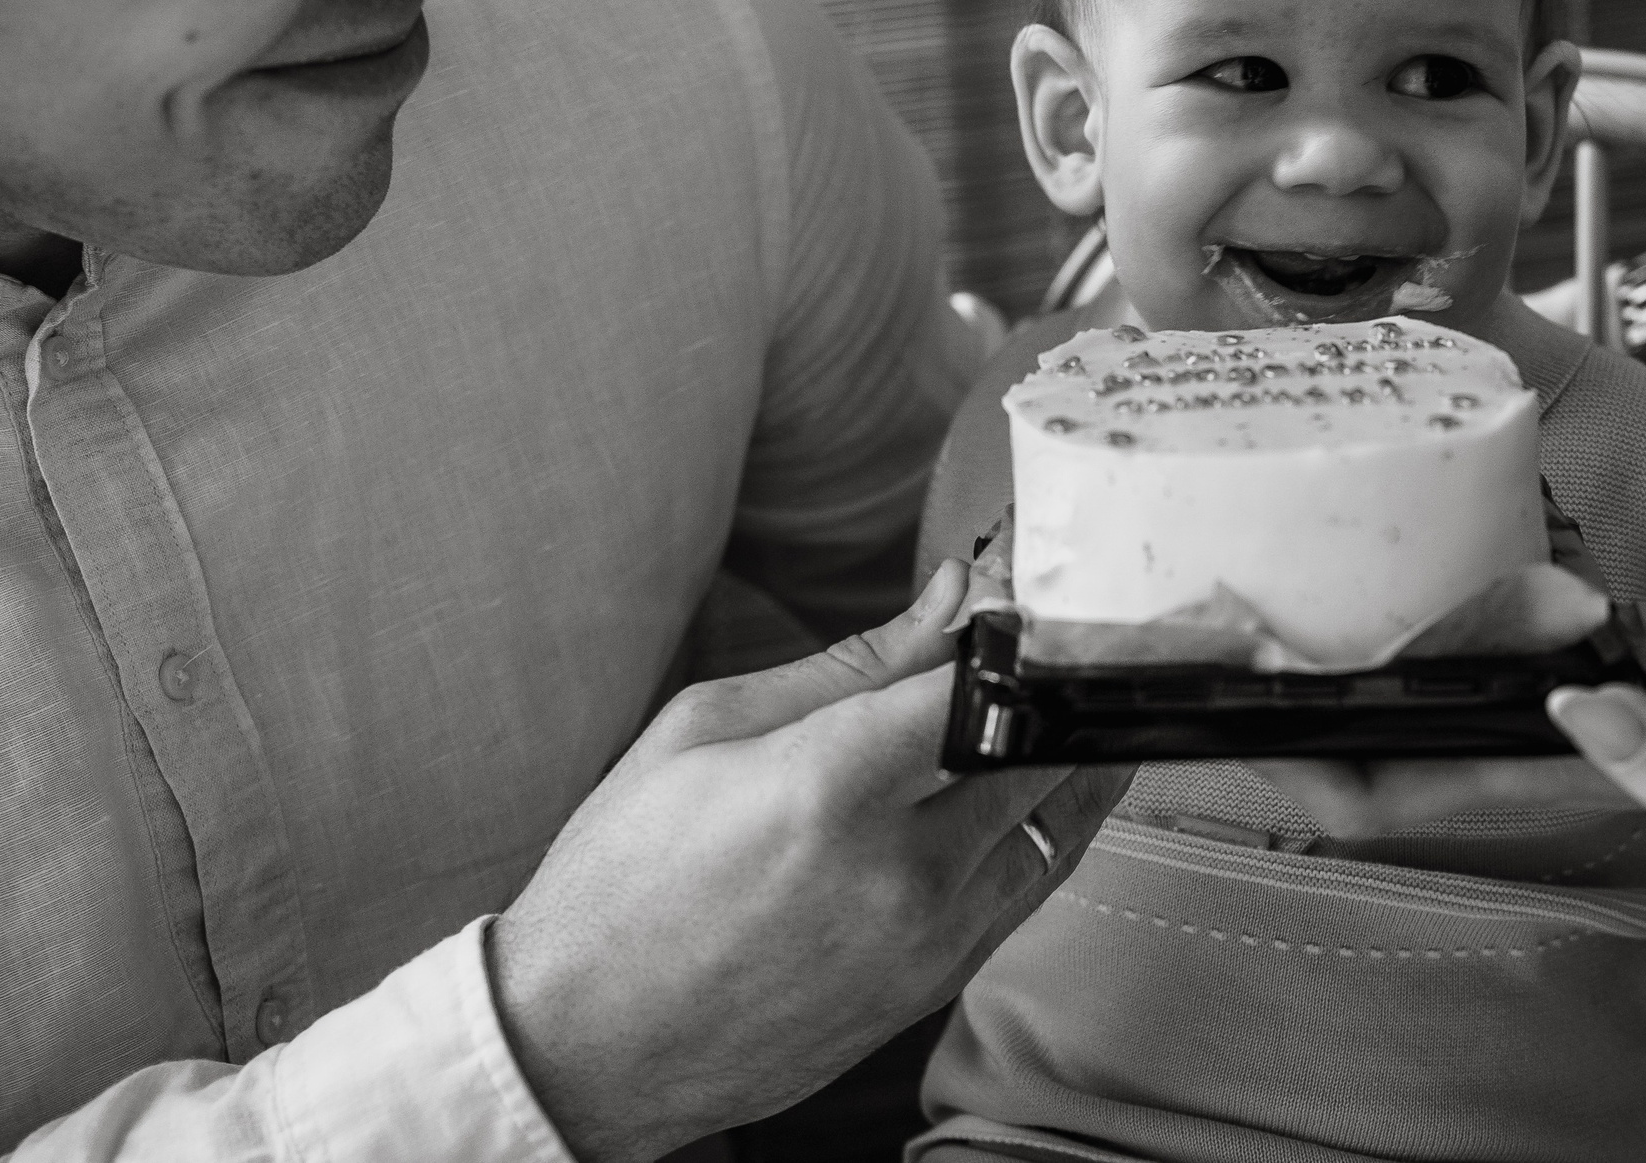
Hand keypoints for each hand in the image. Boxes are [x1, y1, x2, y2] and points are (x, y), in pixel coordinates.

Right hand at [489, 561, 1131, 1162]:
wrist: (583, 1047)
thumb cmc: (621, 885)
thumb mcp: (706, 730)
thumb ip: (850, 663)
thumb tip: (948, 598)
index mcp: (828, 788)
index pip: (979, 685)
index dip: (1008, 633)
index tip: (1001, 610)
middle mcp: (896, 871)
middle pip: (1037, 754)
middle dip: (1044, 692)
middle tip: (1027, 656)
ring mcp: (927, 941)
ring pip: (1057, 826)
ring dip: (1062, 760)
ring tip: (1039, 718)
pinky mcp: (936, 988)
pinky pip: (1031, 890)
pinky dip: (1040, 833)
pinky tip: (1011, 798)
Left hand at [1250, 590, 1645, 838]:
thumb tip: (1577, 706)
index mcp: (1523, 775)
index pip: (1374, 792)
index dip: (1295, 758)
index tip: (1232, 699)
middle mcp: (1495, 740)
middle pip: (1353, 734)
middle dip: (1279, 691)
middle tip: (1213, 607)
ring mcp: (1513, 695)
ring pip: (1391, 679)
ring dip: (1328, 640)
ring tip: (1261, 561)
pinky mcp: (1540, 646)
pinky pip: (1447, 626)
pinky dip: (1405, 594)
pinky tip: (1373, 531)